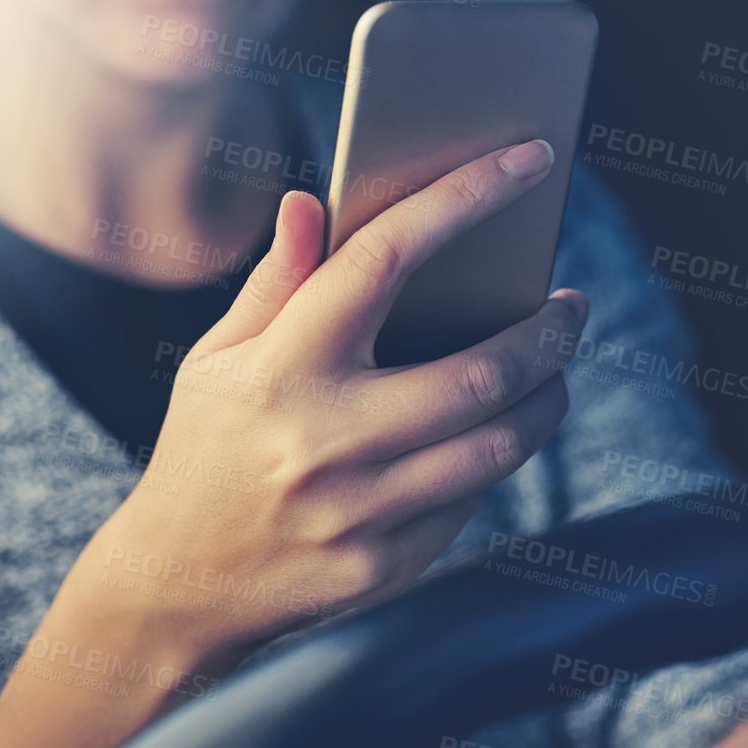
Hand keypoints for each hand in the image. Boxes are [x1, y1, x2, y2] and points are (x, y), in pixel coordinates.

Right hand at [80, 139, 588, 660]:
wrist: (175, 586)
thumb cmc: (205, 447)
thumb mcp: (218, 359)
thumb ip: (277, 283)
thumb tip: (313, 203)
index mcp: (281, 366)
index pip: (386, 257)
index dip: (466, 197)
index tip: (529, 161)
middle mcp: (325, 438)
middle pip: (480, 373)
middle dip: (548, 333)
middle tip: (572, 307)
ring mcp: (359, 510)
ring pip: (498, 445)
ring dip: (545, 399)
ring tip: (554, 369)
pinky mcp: (384, 565)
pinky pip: (470, 500)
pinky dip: (490, 461)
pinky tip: (491, 435)